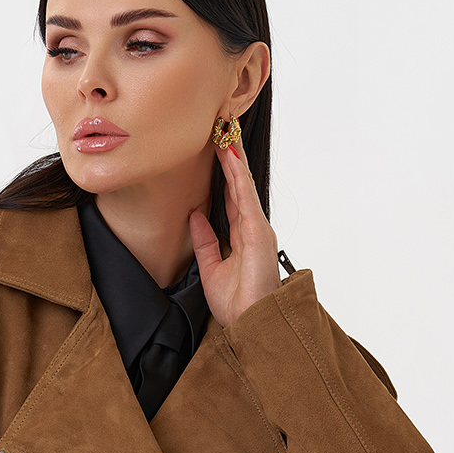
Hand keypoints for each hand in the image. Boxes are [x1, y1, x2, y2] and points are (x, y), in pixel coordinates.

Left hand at [189, 140, 281, 326]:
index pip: (231, 196)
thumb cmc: (237, 305)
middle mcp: (253, 228)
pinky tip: (230, 157)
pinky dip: (238, 176)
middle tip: (222, 127)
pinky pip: (245, 198)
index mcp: (242, 237)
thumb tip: (194, 215)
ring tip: (226, 130)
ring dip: (235, 157)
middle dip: (231, 156)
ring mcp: (258, 229)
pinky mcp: (258, 233)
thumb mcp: (210, 269)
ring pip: (244, 185)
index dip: (224, 173)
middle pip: (240, 184)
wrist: (251, 325)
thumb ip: (204, 241)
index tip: (215, 149)